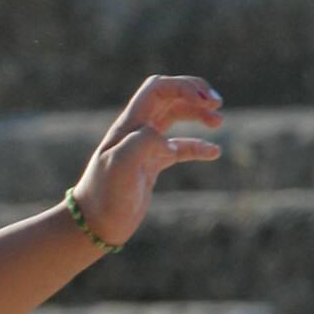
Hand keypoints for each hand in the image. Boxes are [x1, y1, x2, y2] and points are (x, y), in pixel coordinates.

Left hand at [70, 75, 223, 248]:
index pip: (158, 88)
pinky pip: (180, 149)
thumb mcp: (120, 163)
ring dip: (199, 115)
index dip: (183, 87)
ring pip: (177, 118)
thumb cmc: (105, 194)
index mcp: (129, 124)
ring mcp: (145, 148)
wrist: (95, 227)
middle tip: (217, 104)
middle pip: (170, 97)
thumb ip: (143, 141)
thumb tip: (168, 143)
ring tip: (218, 122)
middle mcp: (136, 131)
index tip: (203, 100)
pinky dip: (198, 147)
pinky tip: (214, 153)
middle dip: (195, 94)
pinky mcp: (151, 167)